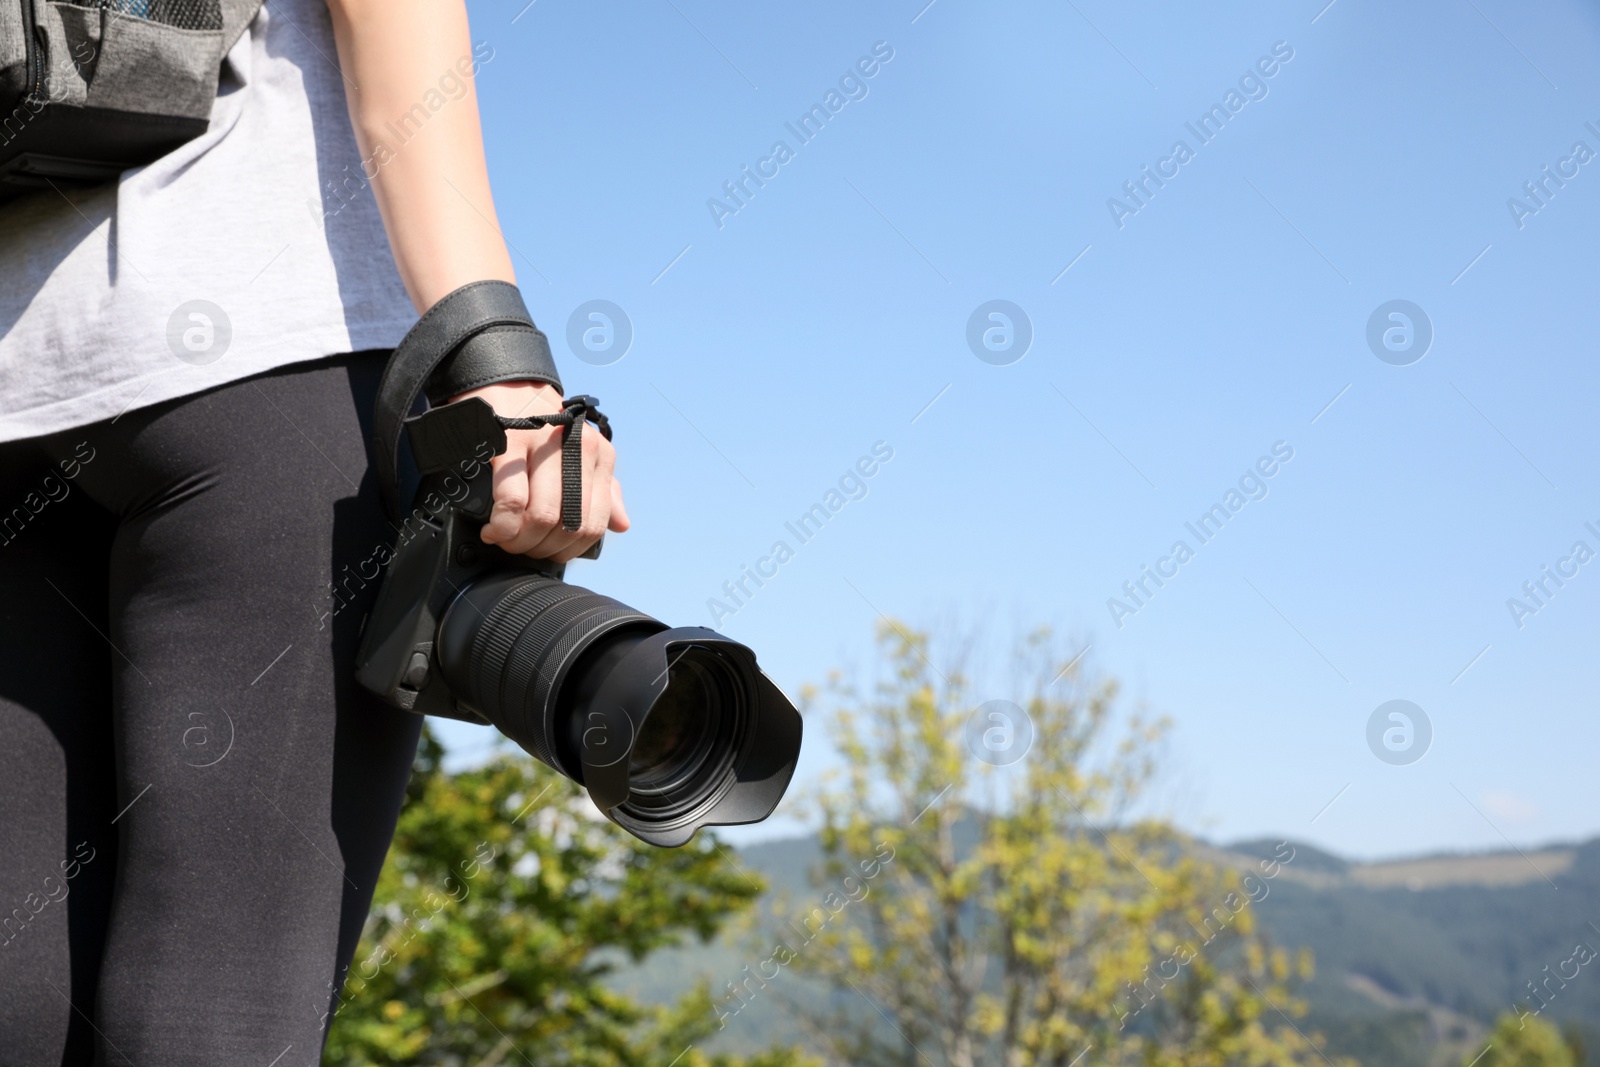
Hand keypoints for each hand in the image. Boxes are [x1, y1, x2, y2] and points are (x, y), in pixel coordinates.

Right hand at [448, 380, 629, 561]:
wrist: (508, 387)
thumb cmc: (542, 427)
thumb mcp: (580, 455)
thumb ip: (603, 491)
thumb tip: (622, 524)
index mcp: (598, 455)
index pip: (594, 522)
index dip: (568, 549)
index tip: (547, 553)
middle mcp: (576, 448)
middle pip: (567, 524)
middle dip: (541, 548)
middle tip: (522, 548)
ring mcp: (543, 444)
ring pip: (542, 516)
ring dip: (519, 540)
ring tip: (506, 539)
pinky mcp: (509, 443)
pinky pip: (511, 501)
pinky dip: (502, 526)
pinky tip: (494, 529)